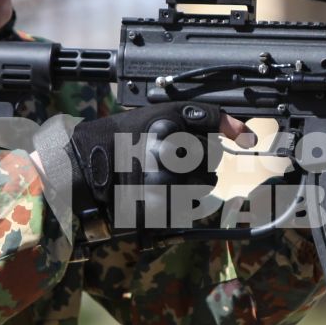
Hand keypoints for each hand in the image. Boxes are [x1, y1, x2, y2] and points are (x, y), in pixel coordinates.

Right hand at [31, 101, 248, 235]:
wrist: (82, 171)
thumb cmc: (115, 139)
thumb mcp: (153, 115)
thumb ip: (198, 119)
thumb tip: (243, 134)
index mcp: (167, 126)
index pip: (212, 129)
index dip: (224, 131)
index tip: (240, 138)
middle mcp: (170, 154)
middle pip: (213, 159)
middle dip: (201, 158)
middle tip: (175, 157)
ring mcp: (167, 184)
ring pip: (206, 184)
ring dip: (193, 181)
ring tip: (164, 174)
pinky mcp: (163, 209)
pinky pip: (190, 205)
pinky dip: (179, 200)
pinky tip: (158, 190)